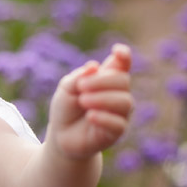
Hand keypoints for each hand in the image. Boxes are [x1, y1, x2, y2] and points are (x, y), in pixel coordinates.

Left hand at [47, 43, 133, 158]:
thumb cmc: (66, 108)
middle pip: (123, 81)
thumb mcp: (66, 89)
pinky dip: (104, 117)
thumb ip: (79, 77)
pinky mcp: (117, 131)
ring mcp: (120, 113)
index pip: (122, 64)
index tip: (117, 51)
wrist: (61, 135)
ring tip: (83, 101)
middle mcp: (119, 94)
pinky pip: (119, 123)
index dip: (124, 56)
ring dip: (102, 99)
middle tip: (81, 88)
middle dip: (101, 81)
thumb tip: (94, 66)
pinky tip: (90, 116)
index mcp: (108, 79)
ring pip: (125, 102)